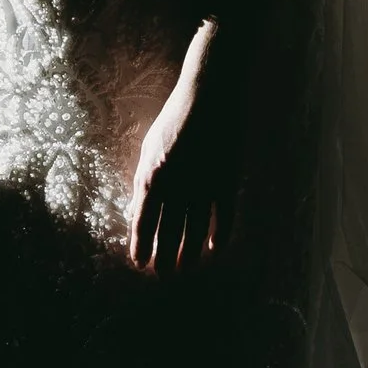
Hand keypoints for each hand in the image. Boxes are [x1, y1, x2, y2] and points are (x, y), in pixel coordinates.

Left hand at [128, 21, 245, 276]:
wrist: (212, 92)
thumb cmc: (177, 116)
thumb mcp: (151, 145)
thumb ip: (146, 177)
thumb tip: (141, 208)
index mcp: (153, 173)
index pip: (143, 219)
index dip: (141, 243)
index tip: (140, 263)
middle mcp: (178, 183)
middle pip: (169, 230)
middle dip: (165, 255)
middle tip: (163, 276)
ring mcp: (204, 182)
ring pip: (196, 229)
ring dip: (189, 252)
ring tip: (185, 269)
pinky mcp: (227, 178)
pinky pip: (223, 215)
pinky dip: (219, 234)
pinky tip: (214, 249)